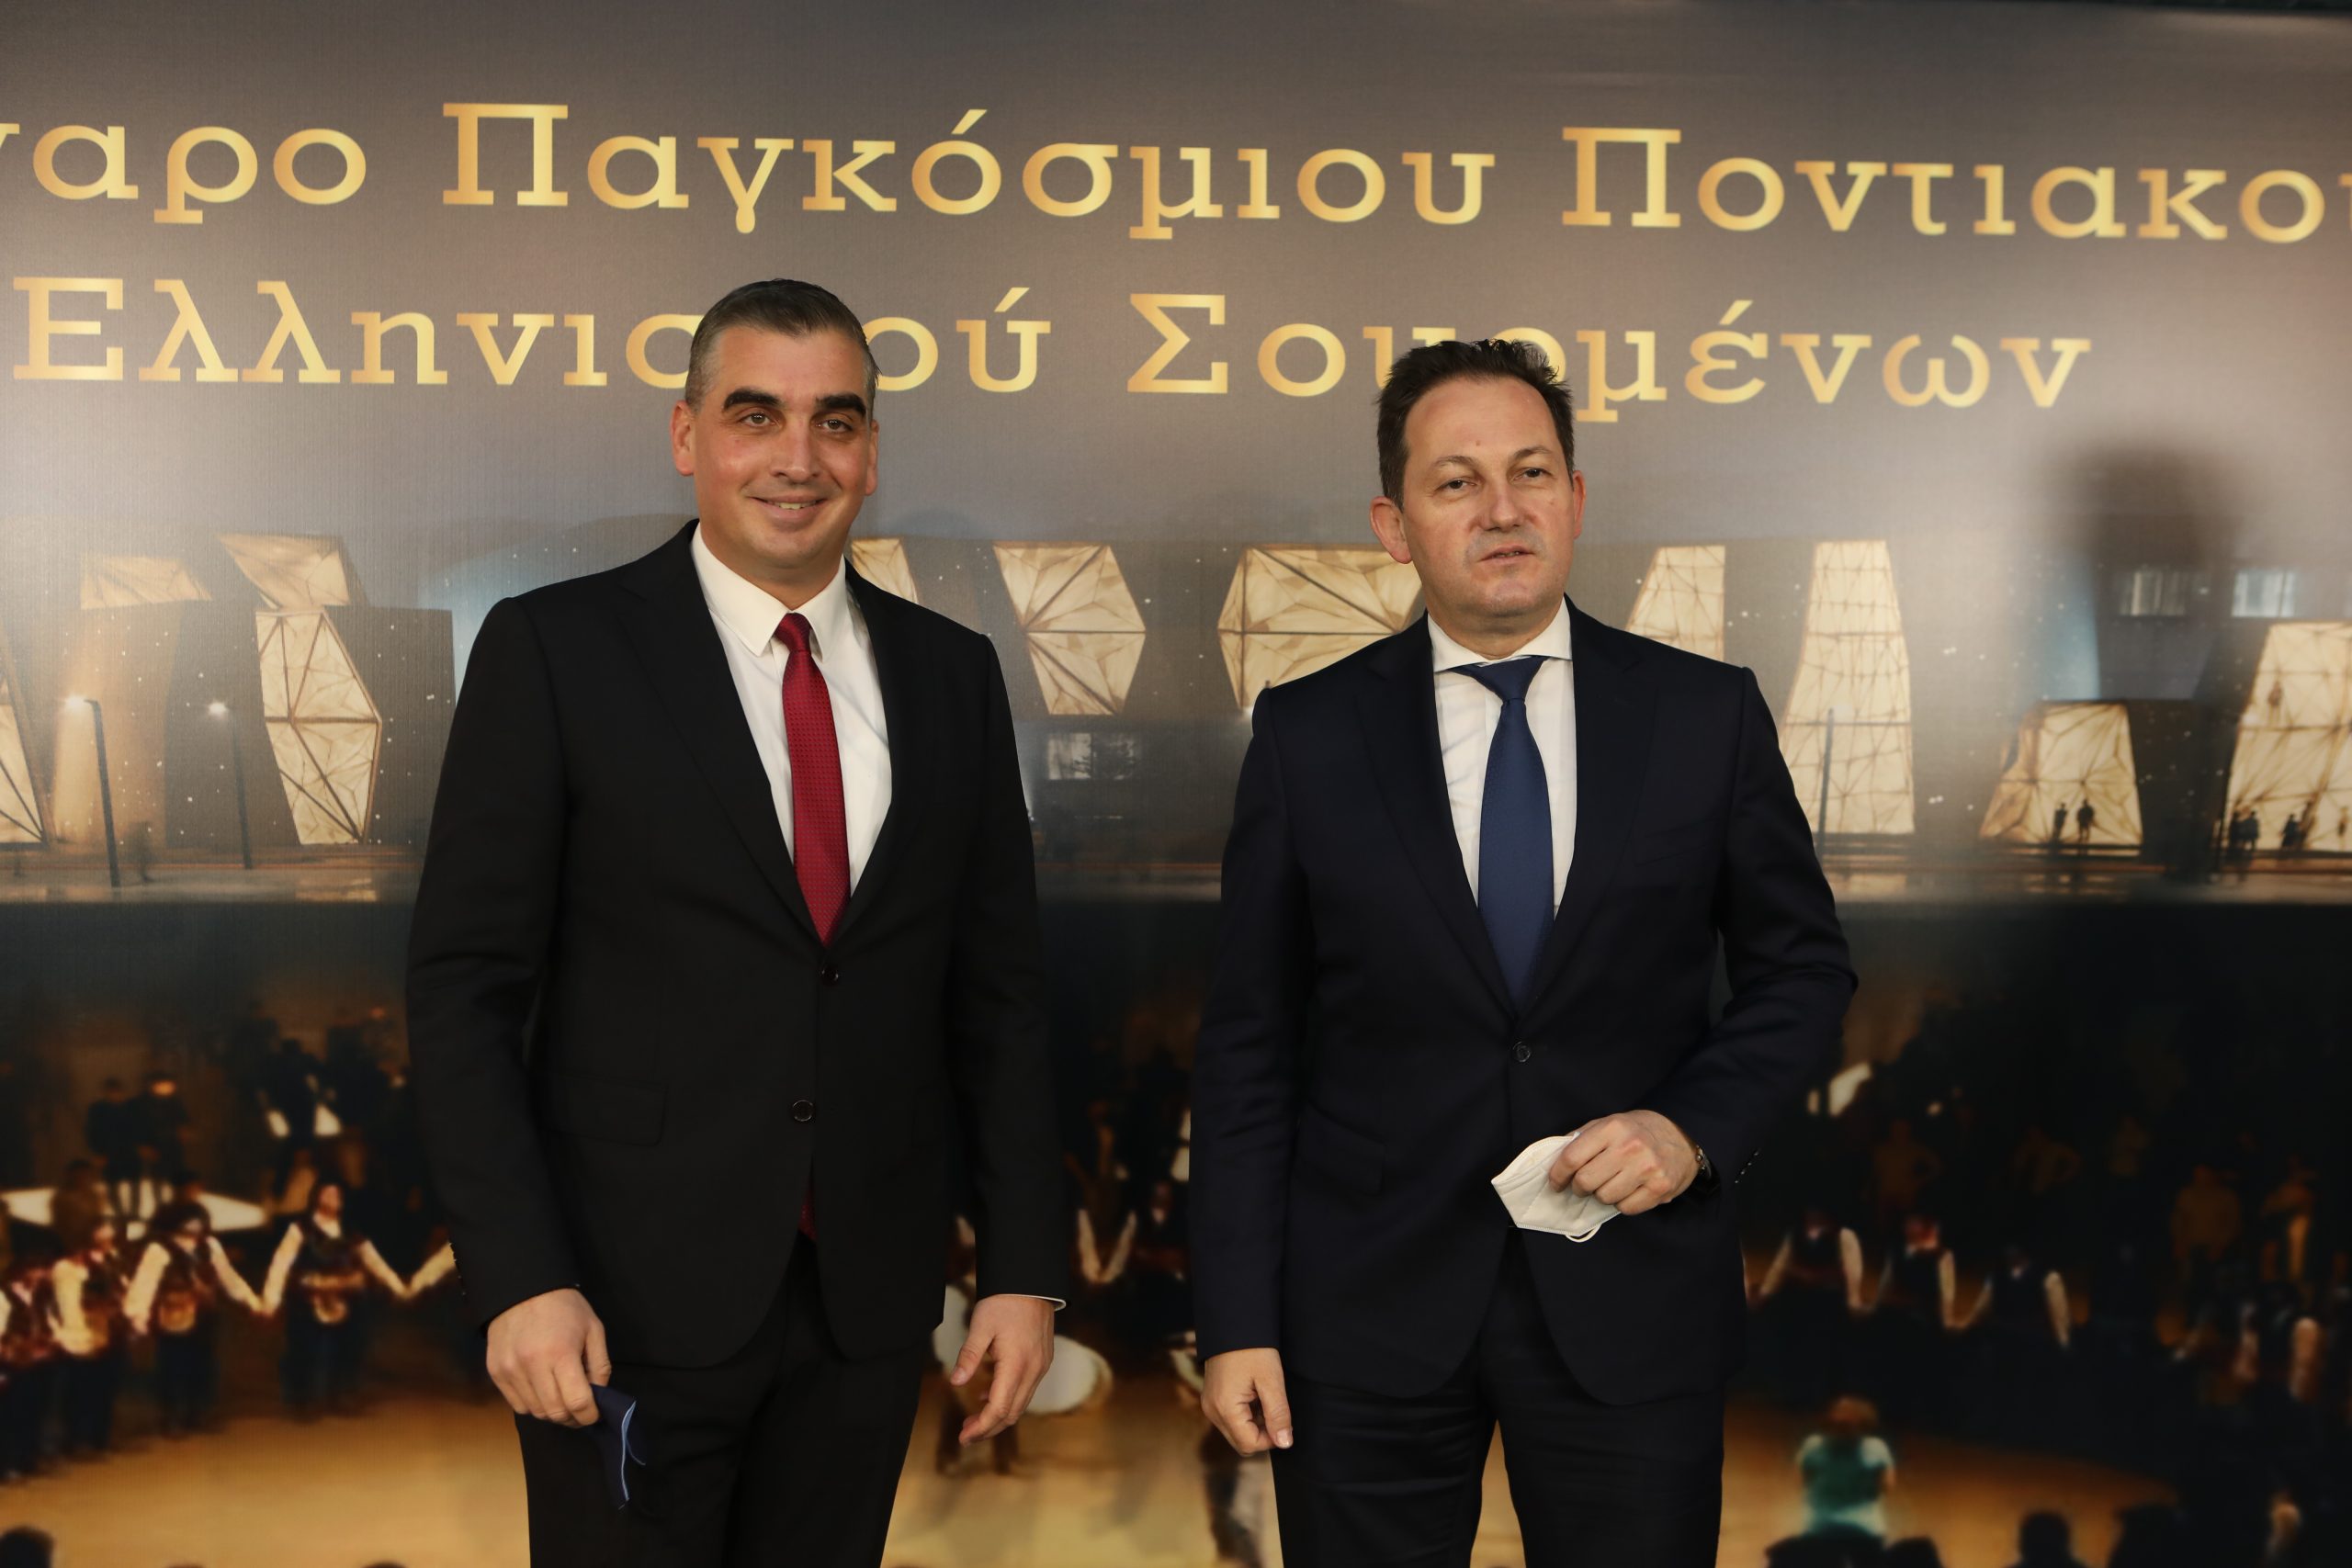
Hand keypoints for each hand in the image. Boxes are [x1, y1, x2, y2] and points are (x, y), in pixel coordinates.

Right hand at [485, 1287, 608, 1427]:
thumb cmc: (564, 1307)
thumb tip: (598, 1396)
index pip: (577, 1402)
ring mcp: (510, 1371)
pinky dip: (533, 1405)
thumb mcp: (593, 1329)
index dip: (590, 1415)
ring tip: (561, 1399)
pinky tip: (542, 1391)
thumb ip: (600, 1366)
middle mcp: (532, 1366)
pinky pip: (517, 1405)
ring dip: (552, 1412)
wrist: (522, 1289)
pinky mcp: (496, 1373)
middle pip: (555, 1412)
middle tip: (580, 1411)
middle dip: (572, 1418)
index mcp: (561, 1353)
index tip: (594, 1413)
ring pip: (535, 1412)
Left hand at [950, 1294, 1054, 1443]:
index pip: (999, 1409)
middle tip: (966, 1434)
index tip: (964, 1437)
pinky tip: (987, 1393)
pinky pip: (1026, 1389)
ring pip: (1021, 1403)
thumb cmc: (1004, 1301)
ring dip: (998, 1415)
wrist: (1032, 1281)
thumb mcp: (980, 1326)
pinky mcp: (1043, 1360)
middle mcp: (1033, 1370)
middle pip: (1013, 1413)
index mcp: (1017, 1364)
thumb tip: (956, 1382)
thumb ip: (969, 1356)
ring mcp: (1041, 1366)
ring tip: (974, 1418)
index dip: (981, 1427)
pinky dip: (1008, 1398)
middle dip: (989, 1428)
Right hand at [1201, 1347, 1291, 1454]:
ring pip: (1236, 1432)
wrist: (1233, 1322)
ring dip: (1254, 1424)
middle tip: (1275, 1409)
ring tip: (1264, 1397)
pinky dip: (1246, 1415)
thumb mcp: (1271, 1381)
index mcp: (1224, 1408)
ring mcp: (1210, 1405)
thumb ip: (1278, 1414)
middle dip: (1262, 1433)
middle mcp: (1212, 1411)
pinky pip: (1231, 1419)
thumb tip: (1285, 1443)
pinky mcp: (1212, 1399)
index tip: (1283, 1419)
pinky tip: (1255, 1395)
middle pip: (1241, 1442)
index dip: (1271, 1438)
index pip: (1249, 1445)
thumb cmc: (1253, 1349)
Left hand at [1549, 1110, 1696, 1215]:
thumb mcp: (1608, 1123)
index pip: (1572, 1158)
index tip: (1555, 1183)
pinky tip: (1628, 1190)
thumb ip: (1582, 1139)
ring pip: (1605, 1198)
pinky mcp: (1660, 1188)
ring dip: (1602, 1195)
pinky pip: (1626, 1208)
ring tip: (1610, 1184)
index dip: (1558, 1175)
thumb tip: (1555, 1160)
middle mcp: (1629, 1147)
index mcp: (1611, 1128)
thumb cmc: (1638, 1131)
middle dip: (1578, 1188)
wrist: (1682, 1135)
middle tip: (1582, 1186)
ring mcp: (1647, 1169)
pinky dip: (1622, 1203)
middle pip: (1586, 1182)